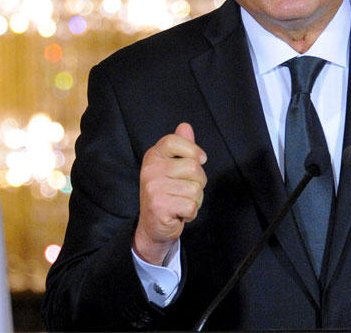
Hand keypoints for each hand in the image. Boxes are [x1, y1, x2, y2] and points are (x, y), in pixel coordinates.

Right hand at [133, 123, 206, 264]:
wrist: (153, 225)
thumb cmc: (167, 192)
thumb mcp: (172, 166)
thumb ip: (181, 146)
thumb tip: (185, 126)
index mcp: (153, 156)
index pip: (173, 140)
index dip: (193, 150)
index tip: (200, 160)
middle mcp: (150, 170)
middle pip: (193, 167)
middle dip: (199, 181)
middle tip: (186, 189)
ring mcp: (153, 189)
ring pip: (195, 189)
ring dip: (195, 199)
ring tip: (182, 202)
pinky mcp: (159, 207)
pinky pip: (191, 206)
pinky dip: (191, 213)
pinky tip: (179, 213)